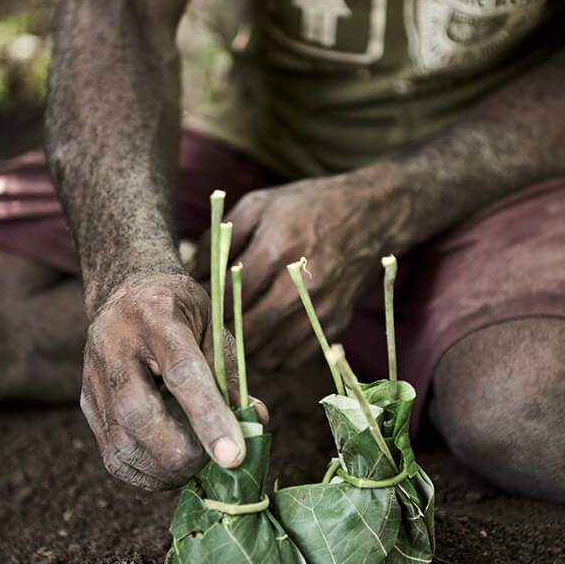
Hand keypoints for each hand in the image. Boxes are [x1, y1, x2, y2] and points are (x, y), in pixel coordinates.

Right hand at [80, 272, 266, 489]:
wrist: (127, 294)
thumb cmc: (180, 310)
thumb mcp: (211, 325)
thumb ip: (230, 373)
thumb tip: (256, 420)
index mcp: (154, 315)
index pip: (181, 372)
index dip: (208, 417)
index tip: (234, 456)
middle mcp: (113, 344)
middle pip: (137, 413)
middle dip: (181, 453)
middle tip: (214, 461)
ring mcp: (93, 377)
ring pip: (121, 444)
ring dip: (165, 470)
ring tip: (197, 464)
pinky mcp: (87, 405)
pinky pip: (113, 457)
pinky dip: (147, 474)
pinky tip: (172, 468)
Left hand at [194, 172, 404, 370]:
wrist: (371, 213)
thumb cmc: (307, 205)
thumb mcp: (259, 205)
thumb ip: (221, 238)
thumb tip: (192, 274)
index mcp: (277, 250)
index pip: (229, 298)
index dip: (208, 309)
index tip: (198, 309)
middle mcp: (300, 285)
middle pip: (248, 331)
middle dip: (223, 336)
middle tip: (210, 331)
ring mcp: (321, 308)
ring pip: (270, 352)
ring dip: (246, 352)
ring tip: (233, 339)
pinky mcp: (335, 322)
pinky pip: (295, 358)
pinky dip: (273, 357)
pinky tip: (262, 341)